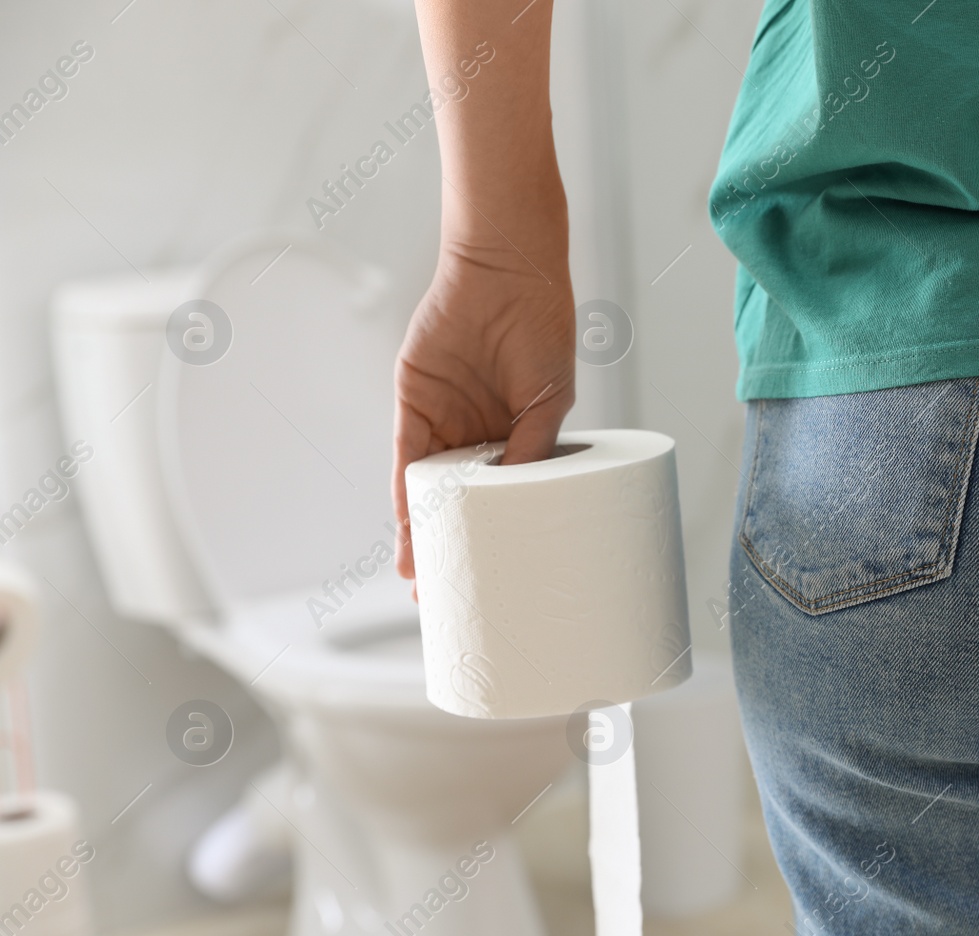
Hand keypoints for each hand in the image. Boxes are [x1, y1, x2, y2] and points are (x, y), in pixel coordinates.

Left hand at [392, 245, 574, 579]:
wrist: (506, 270)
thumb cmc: (541, 327)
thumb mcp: (549, 399)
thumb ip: (529, 450)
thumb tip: (513, 501)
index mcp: (517, 439)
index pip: (500, 499)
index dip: (493, 537)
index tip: (493, 579)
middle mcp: (478, 436)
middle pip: (458, 504)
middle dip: (450, 547)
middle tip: (448, 596)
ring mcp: (445, 422)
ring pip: (427, 491)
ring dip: (420, 534)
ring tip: (422, 579)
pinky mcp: (414, 405)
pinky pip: (405, 460)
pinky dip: (404, 496)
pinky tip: (408, 530)